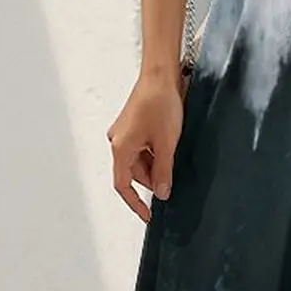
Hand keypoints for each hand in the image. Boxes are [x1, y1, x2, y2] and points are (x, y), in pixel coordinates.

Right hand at [106, 67, 184, 222]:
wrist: (160, 75)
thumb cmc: (161, 104)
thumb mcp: (167, 143)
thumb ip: (163, 171)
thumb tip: (162, 193)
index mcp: (120, 148)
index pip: (123, 185)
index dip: (135, 203)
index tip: (148, 215)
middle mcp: (117, 141)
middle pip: (133, 172)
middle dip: (152, 179)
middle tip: (173, 179)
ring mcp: (124, 132)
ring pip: (139, 160)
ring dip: (155, 164)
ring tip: (173, 154)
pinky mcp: (132, 125)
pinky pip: (141, 147)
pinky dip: (154, 152)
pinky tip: (168, 146)